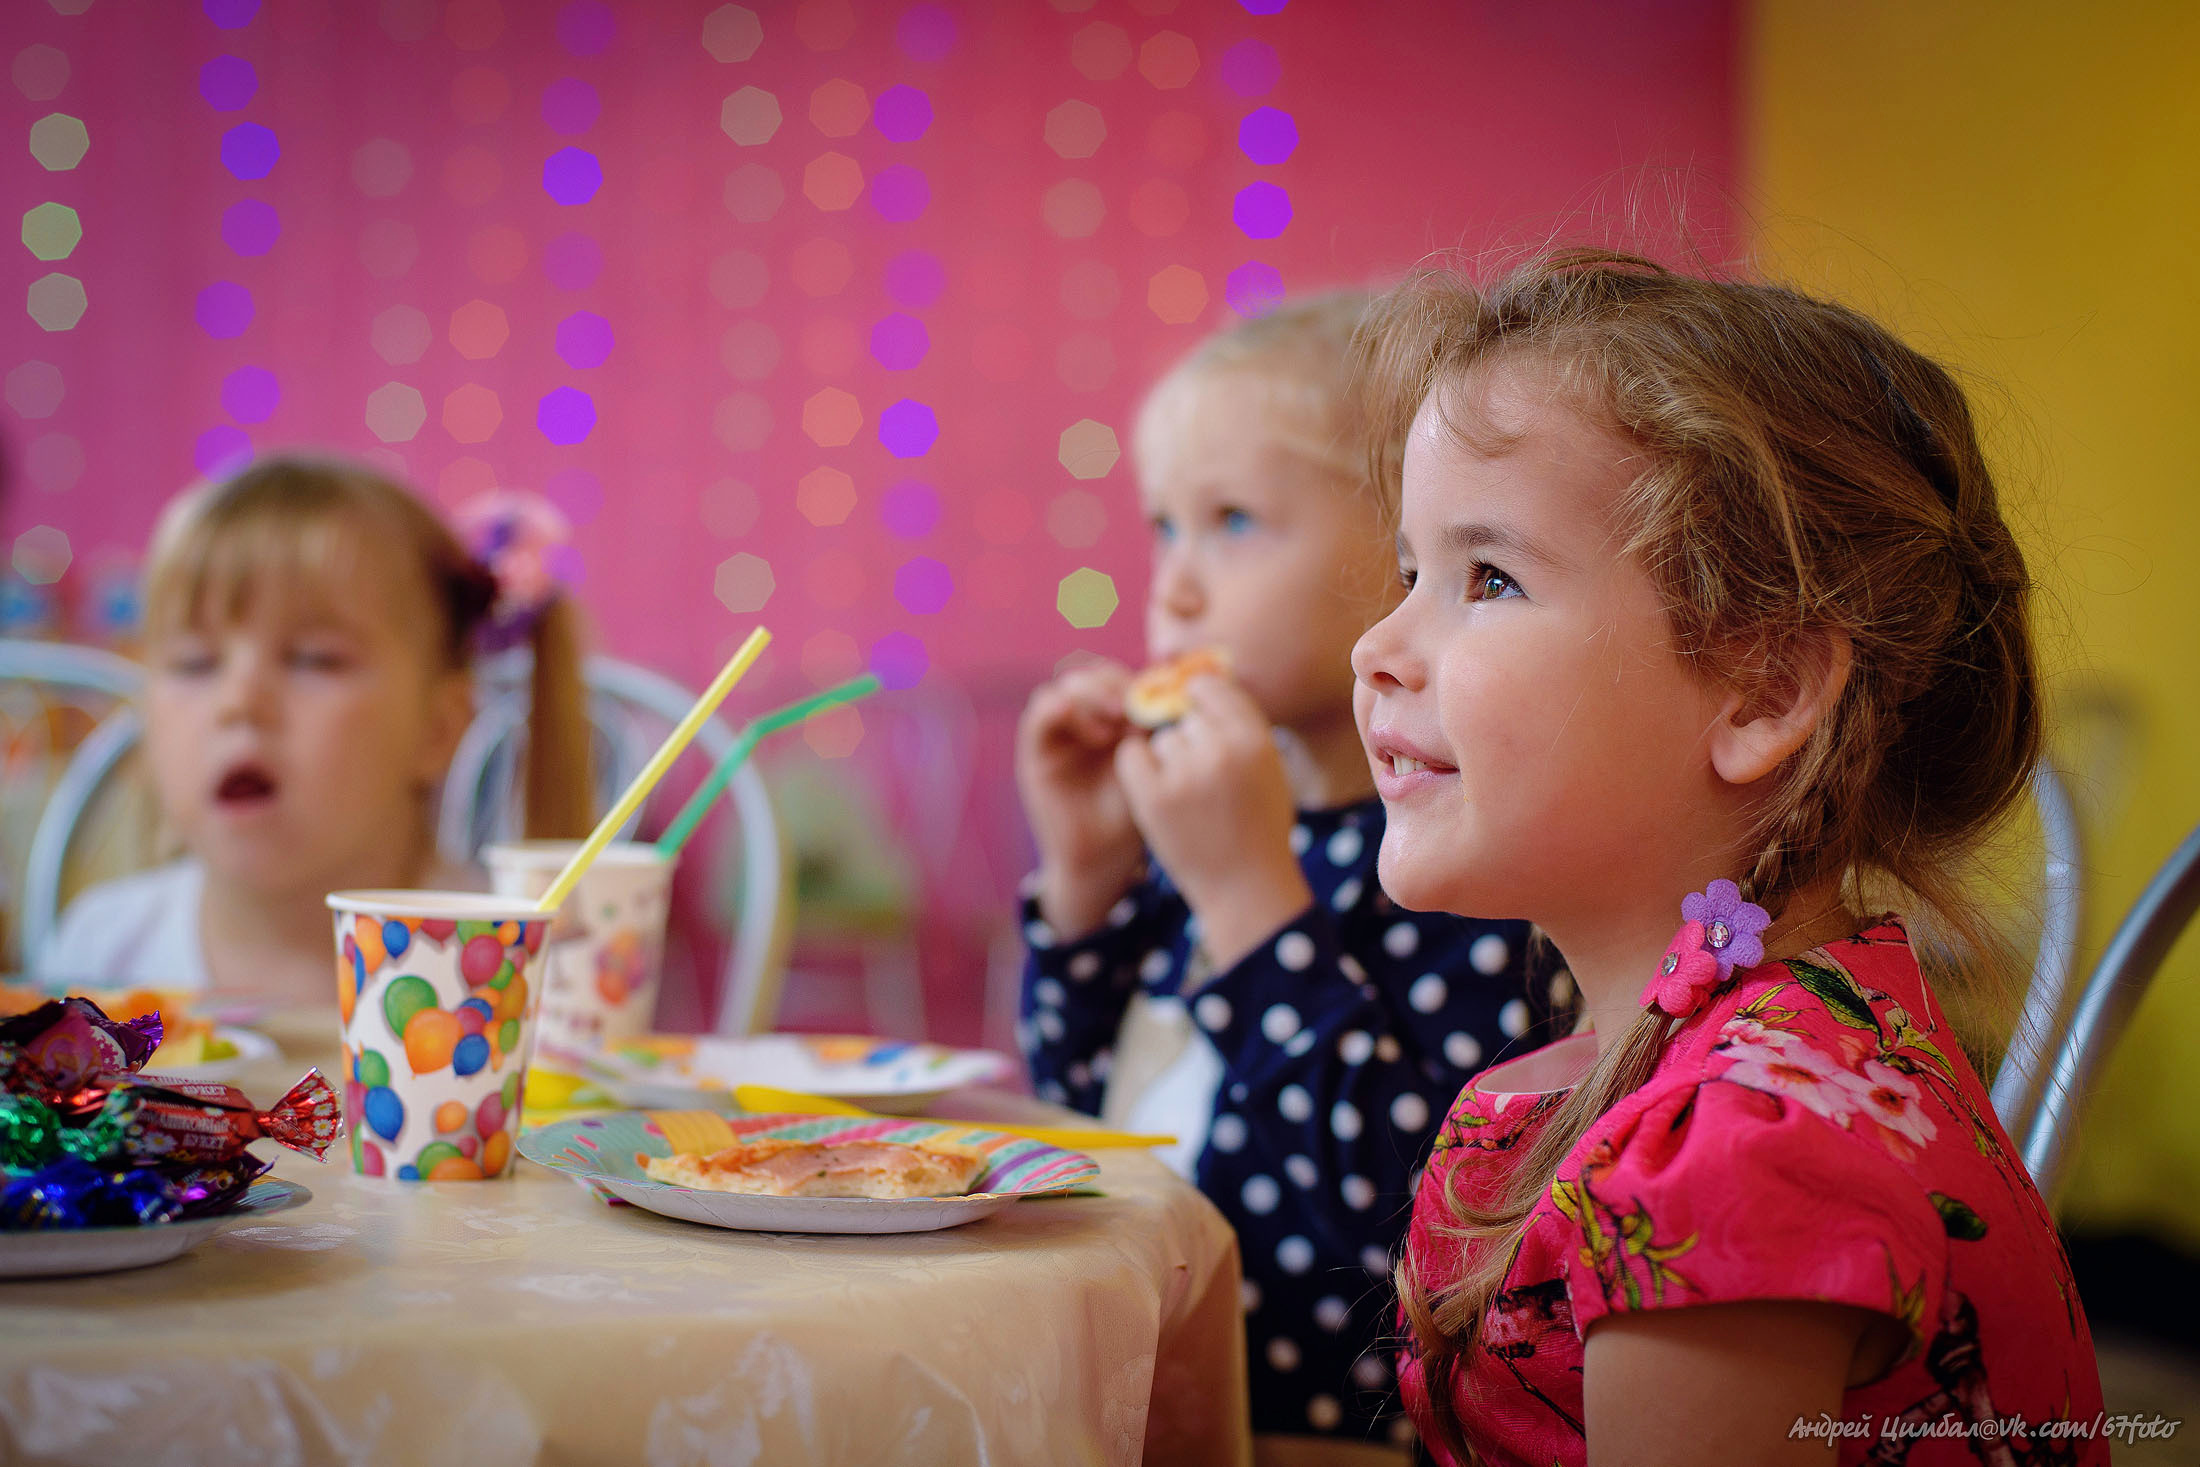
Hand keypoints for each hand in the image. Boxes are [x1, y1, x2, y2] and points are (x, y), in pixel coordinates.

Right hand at [1015, 659, 1145, 938]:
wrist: (1103, 858)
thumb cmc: (1136, 816)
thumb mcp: (1154, 769)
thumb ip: (1157, 731)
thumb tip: (1178, 691)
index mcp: (1117, 721)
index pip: (1121, 677)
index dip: (1137, 678)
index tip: (1161, 693)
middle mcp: (1087, 720)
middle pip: (1093, 674)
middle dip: (1114, 681)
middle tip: (1134, 700)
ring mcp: (1060, 733)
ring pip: (1067, 686)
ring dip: (1090, 692)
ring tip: (1115, 717)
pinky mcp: (1037, 750)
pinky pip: (1040, 713)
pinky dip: (1060, 708)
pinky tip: (1092, 730)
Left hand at [1114, 676, 1312, 970]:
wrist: (1244, 888)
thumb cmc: (1258, 824)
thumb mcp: (1268, 768)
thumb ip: (1239, 724)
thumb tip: (1198, 679)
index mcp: (1256, 741)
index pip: (1214, 688)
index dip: (1203, 700)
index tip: (1201, 719)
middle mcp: (1221, 752)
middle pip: (1185, 715)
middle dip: (1188, 736)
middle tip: (1202, 775)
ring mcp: (1184, 774)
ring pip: (1160, 738)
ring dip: (1166, 757)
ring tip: (1187, 795)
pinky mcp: (1151, 797)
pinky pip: (1131, 754)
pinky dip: (1138, 767)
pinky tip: (1155, 789)